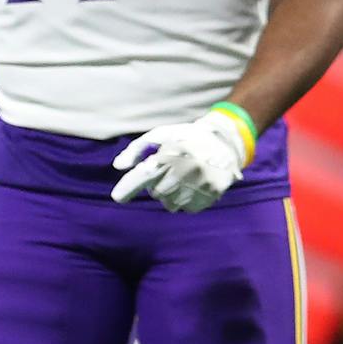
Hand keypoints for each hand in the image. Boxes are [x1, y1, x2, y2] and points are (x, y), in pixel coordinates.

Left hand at [110, 110, 250, 212]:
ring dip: (170, 194)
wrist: (225, 143)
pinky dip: (185, 200)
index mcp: (171, 154)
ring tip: (182, 178)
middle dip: (157, 184)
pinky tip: (192, 185)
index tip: (117, 197)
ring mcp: (199, 186)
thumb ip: (137, 149)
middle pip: (155, 192)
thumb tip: (118, 165)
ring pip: (169, 203)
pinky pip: (186, 208)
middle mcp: (185, 172)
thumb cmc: (186, 137)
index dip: (128, 187)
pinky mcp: (211, 196)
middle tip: (169, 170)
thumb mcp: (161, 135)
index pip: (144, 175)